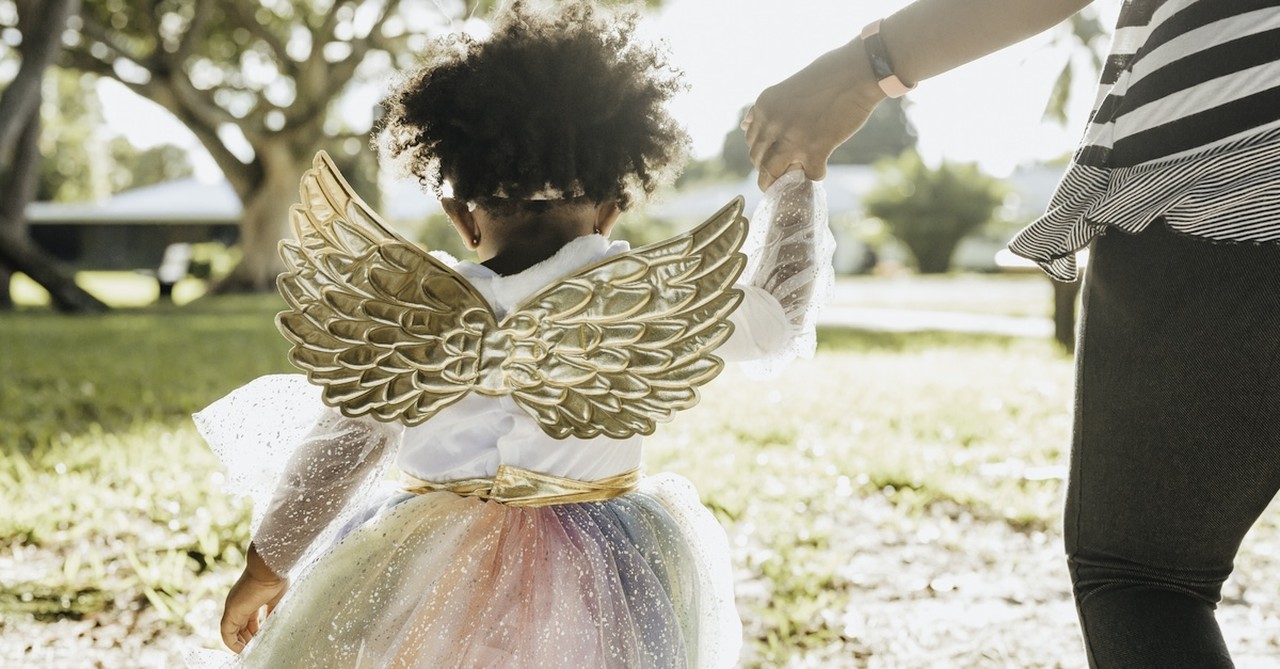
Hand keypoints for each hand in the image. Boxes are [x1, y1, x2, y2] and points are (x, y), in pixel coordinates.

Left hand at [220, 544, 286, 652]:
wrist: (269, 567)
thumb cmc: (276, 577)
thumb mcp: (277, 597)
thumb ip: (273, 612)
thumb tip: (274, 626)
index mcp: (250, 598)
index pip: (249, 620)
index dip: (255, 632)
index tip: (263, 640)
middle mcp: (239, 603)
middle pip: (240, 628)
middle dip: (248, 640)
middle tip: (257, 649)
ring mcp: (233, 608)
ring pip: (233, 632)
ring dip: (241, 644)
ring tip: (252, 652)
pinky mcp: (230, 612)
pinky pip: (227, 634)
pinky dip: (233, 644)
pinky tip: (244, 650)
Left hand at [743, 40, 882, 189]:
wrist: (856, 71)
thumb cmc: (827, 74)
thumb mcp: (785, 88)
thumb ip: (766, 109)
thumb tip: (746, 123)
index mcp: (764, 107)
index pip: (752, 141)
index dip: (762, 153)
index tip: (773, 156)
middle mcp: (772, 124)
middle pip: (758, 160)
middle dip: (768, 170)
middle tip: (781, 174)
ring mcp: (792, 139)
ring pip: (772, 173)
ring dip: (780, 182)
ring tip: (790, 183)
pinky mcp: (815, 150)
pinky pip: (808, 175)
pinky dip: (815, 175)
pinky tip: (821, 168)